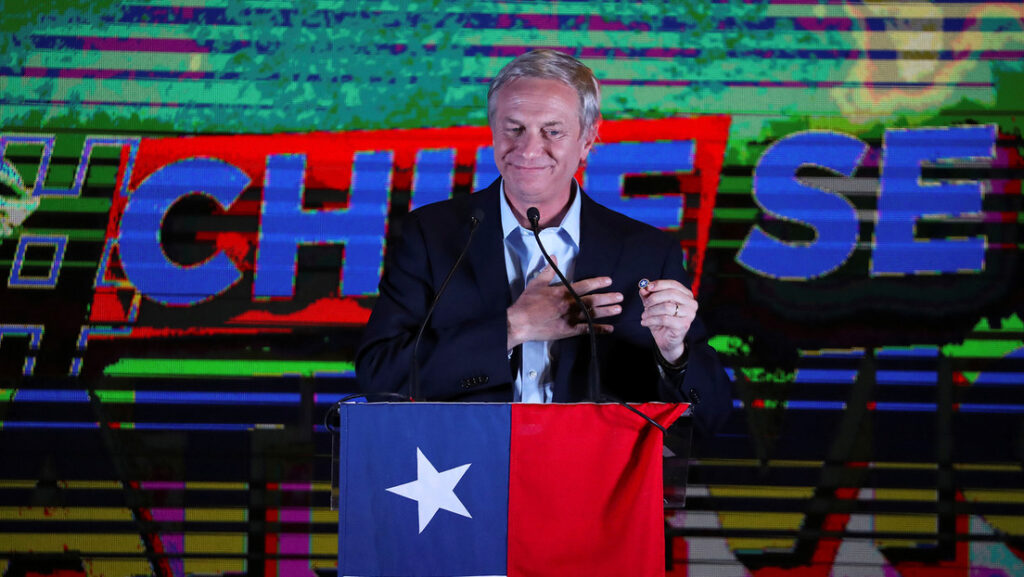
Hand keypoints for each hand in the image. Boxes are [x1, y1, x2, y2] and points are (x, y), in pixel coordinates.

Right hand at [507, 258, 622, 348]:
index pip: (584, 285)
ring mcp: (570, 319)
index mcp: (562, 292)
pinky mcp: (568, 331)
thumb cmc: (527, 303)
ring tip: (618, 309)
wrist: (520, 323)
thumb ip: (548, 271)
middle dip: (608, 298)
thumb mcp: (536, 284)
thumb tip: (554, 258)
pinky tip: (609, 328)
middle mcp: (569, 305)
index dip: (597, 282)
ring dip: (607, 312)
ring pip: (592, 314)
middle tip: (620, 296)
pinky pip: (587, 330)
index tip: (609, 281)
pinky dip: (599, 329)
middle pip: (593, 301)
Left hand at [639, 279, 695, 363]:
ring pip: (667, 307)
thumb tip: (643, 288)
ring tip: (644, 315)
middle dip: (654, 298)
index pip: (673, 284)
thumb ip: (648, 295)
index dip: (659, 284)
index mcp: (686, 295)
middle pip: (671, 294)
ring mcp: (690, 315)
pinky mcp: (684, 325)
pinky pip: (664, 319)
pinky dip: (651, 320)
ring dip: (651, 310)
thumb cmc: (661, 320)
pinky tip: (644, 322)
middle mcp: (691, 303)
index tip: (647, 287)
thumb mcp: (653, 305)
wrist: (666, 340)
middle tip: (644, 304)